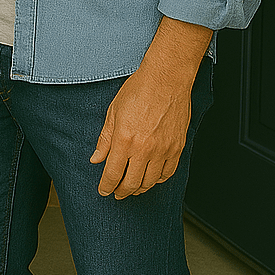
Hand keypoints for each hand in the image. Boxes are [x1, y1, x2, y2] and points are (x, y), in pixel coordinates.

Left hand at [89, 63, 193, 197]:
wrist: (166, 80)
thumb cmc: (137, 91)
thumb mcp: (113, 112)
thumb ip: (105, 139)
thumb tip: (96, 158)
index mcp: (125, 139)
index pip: (113, 173)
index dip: (106, 186)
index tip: (103, 191)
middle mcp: (144, 149)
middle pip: (132, 183)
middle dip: (121, 192)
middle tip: (116, 194)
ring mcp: (163, 150)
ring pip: (151, 182)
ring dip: (139, 188)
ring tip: (132, 188)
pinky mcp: (177, 148)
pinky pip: (167, 173)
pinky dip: (158, 180)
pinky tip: (151, 179)